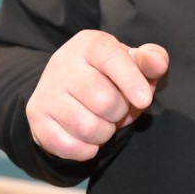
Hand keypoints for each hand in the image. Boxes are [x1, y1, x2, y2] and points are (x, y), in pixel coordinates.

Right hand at [27, 30, 168, 161]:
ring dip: (104, 133)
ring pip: (86, 126)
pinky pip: (67, 145)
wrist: (69, 91)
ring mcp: (46, 90)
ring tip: (103, 123)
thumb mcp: (133, 64)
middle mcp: (63, 63)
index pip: (112, 59)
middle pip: (103, 100)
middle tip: (117, 111)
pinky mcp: (36, 116)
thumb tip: (158, 63)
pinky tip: (88, 138)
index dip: (131, 82)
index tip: (144, 100)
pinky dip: (86, 149)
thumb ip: (150, 61)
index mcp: (90, 44)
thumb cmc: (111, 77)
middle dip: (119, 113)